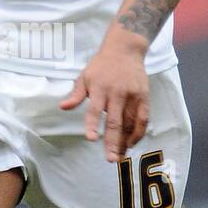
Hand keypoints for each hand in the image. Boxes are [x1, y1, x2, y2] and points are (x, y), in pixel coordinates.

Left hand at [59, 31, 149, 161]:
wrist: (125, 48)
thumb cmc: (101, 65)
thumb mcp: (85, 76)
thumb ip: (75, 94)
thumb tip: (63, 107)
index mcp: (99, 87)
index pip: (94, 109)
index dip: (92, 124)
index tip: (90, 139)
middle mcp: (116, 92)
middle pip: (114, 121)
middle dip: (112, 142)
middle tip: (110, 159)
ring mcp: (132, 95)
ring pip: (129, 123)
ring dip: (125, 141)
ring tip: (120, 155)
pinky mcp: (144, 97)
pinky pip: (143, 119)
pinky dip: (138, 133)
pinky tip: (132, 143)